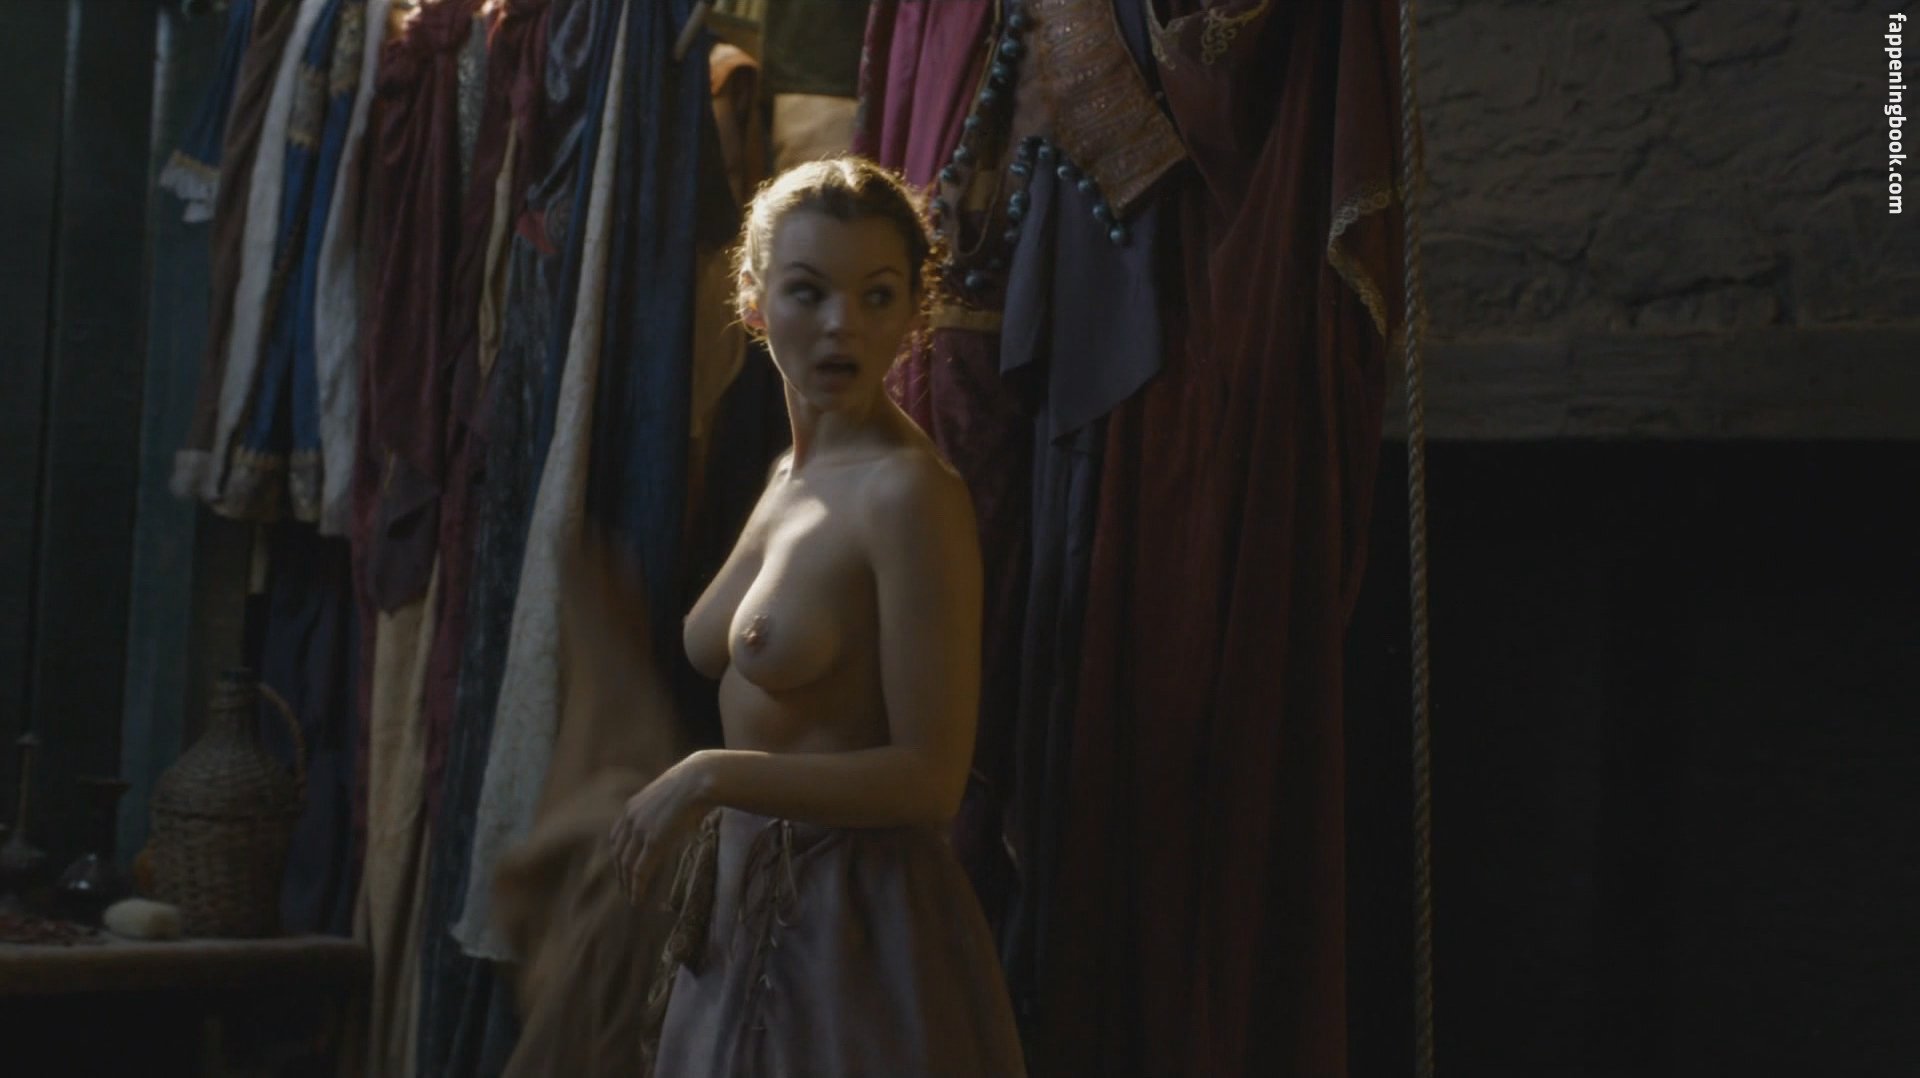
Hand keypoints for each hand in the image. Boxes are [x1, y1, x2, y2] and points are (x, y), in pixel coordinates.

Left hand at [608, 752, 713, 903]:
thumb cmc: (692, 785)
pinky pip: (640, 870)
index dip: (619, 858)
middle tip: (626, 890)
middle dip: (621, 874)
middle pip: (618, 854)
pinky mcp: (653, 841)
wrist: (699, 779)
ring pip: (627, 865)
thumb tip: (670, 817)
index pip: (616, 839)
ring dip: (628, 885)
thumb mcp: (668, 797)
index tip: (624, 870)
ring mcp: (640, 830)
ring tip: (633, 899)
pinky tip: (638, 899)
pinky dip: (637, 888)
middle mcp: (630, 819)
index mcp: (631, 807)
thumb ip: (661, 810)